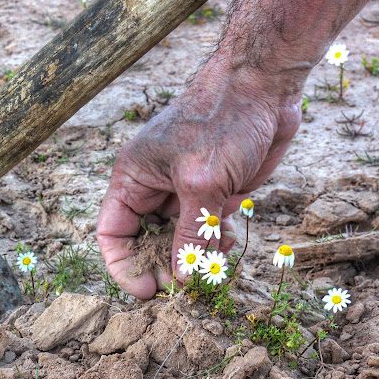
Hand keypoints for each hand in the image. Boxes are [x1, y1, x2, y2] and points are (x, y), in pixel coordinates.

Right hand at [96, 68, 302, 298]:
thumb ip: (190, 233)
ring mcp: (184, 190)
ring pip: (179, 241)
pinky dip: (216, 242)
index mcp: (133, 178)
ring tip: (216, 260)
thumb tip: (183, 278)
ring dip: (195, 257)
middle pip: (145, 243)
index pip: (112, 234)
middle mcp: (153, 187)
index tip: (149, 292)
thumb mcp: (203, 181)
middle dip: (163, 266)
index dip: (124, 267)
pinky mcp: (213, 192)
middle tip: (188, 285)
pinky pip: (205, 230)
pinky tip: (230, 239)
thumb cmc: (224, 119)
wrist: (266, 86)